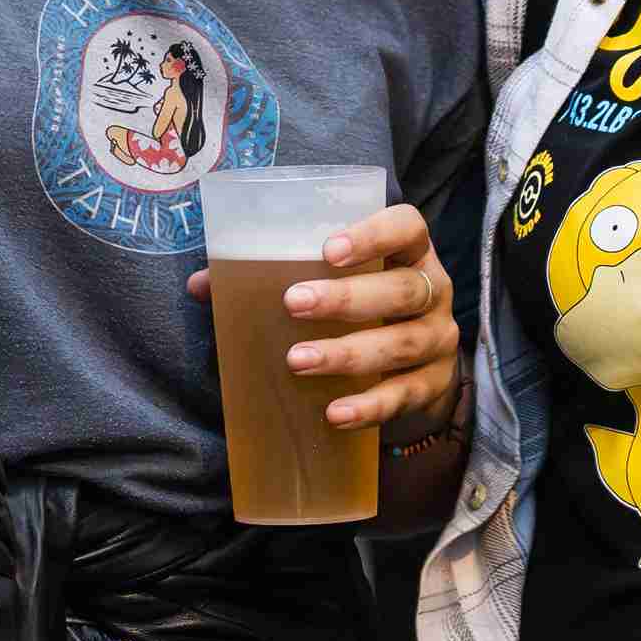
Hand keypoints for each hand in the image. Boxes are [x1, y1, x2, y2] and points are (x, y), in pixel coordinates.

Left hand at [191, 200, 458, 434]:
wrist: (414, 365)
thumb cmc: (360, 308)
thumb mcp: (331, 283)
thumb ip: (270, 276)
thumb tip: (201, 286)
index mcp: (410, 252)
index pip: (406, 228)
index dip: (373, 235)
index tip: (327, 249)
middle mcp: (434, 291)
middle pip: (403, 289)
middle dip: (348, 298)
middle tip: (293, 303)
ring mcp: (439, 339)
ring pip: (402, 343)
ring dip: (348, 353)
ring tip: (298, 361)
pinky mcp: (434, 385)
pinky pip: (404, 396)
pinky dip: (369, 405)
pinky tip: (334, 413)